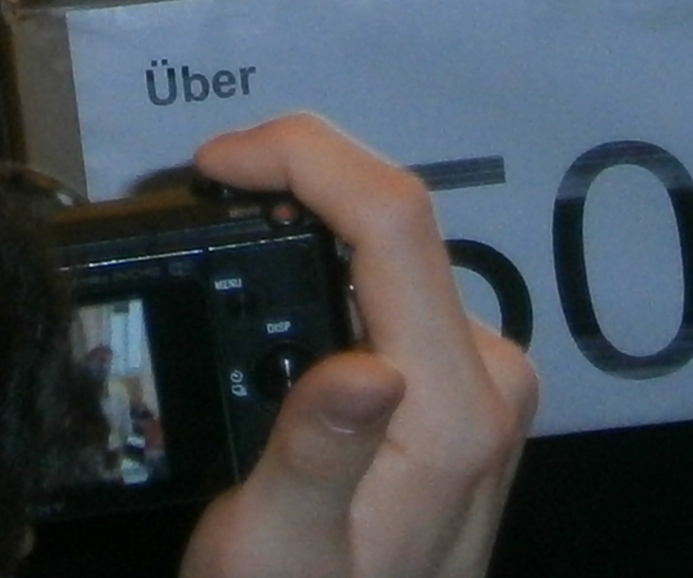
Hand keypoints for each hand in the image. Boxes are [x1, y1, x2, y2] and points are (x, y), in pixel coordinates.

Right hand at [177, 115, 534, 577]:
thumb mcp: (279, 549)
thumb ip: (319, 456)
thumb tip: (365, 365)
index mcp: (454, 408)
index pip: (395, 217)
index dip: (301, 155)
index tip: (214, 163)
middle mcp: (489, 382)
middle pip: (398, 216)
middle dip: (294, 180)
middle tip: (203, 202)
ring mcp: (483, 384)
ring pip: (395, 244)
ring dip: (309, 215)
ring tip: (227, 231)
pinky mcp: (462, 392)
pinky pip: (397, 284)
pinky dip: (330, 259)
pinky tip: (275, 280)